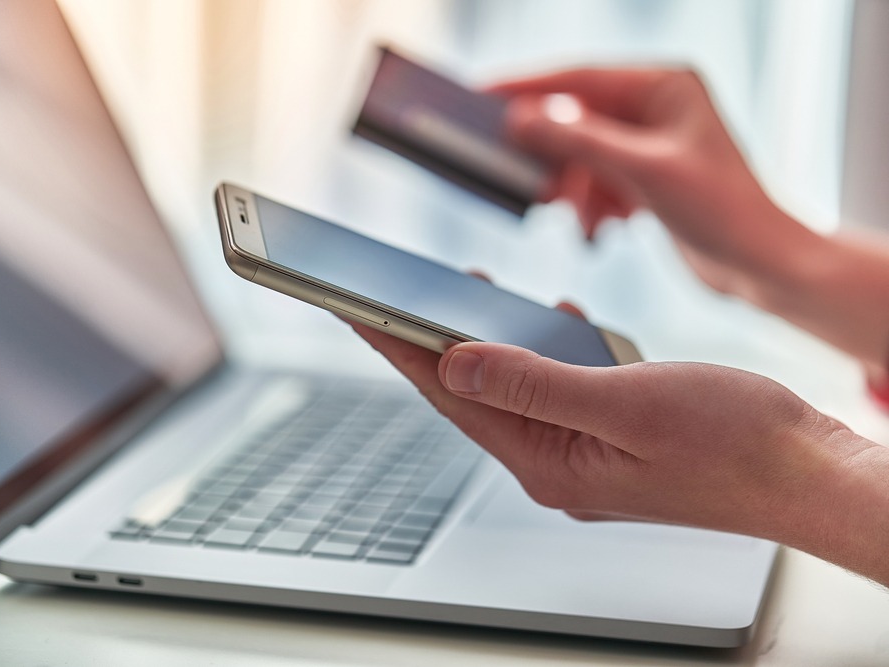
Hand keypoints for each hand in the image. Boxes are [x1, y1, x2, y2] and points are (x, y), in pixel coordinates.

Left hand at [350, 323, 888, 584]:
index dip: (399, 347)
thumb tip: (455, 358)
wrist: (807, 471)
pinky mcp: (609, 436)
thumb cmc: (734, 442)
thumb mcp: (625, 401)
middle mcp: (556, 463)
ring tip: (457, 296)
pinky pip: (556, 388)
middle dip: (428, 341)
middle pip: (472, 393)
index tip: (357, 308)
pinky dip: (544, 350)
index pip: (452, 395)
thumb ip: (534, 381)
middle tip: (389, 295)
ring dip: (487, 341)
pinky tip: (549, 320)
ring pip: (514, 387)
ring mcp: (582, 452)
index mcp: (549, 462)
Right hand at [491, 68, 816, 296]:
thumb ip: (581, 141)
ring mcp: (648, 142)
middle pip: (576, 117)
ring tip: (582, 215)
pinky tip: (601, 224)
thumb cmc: (726, 210)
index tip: (482, 95)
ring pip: (581, 154)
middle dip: (552, 154)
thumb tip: (523, 118)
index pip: (579, 77)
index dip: (527, 87)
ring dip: (573, 187)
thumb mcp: (645, 171)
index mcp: (664, 85)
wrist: (761, 264)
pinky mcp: (644, 177)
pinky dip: (590, 203)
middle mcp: (655, 106)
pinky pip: (595, 180)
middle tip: (525, 178)